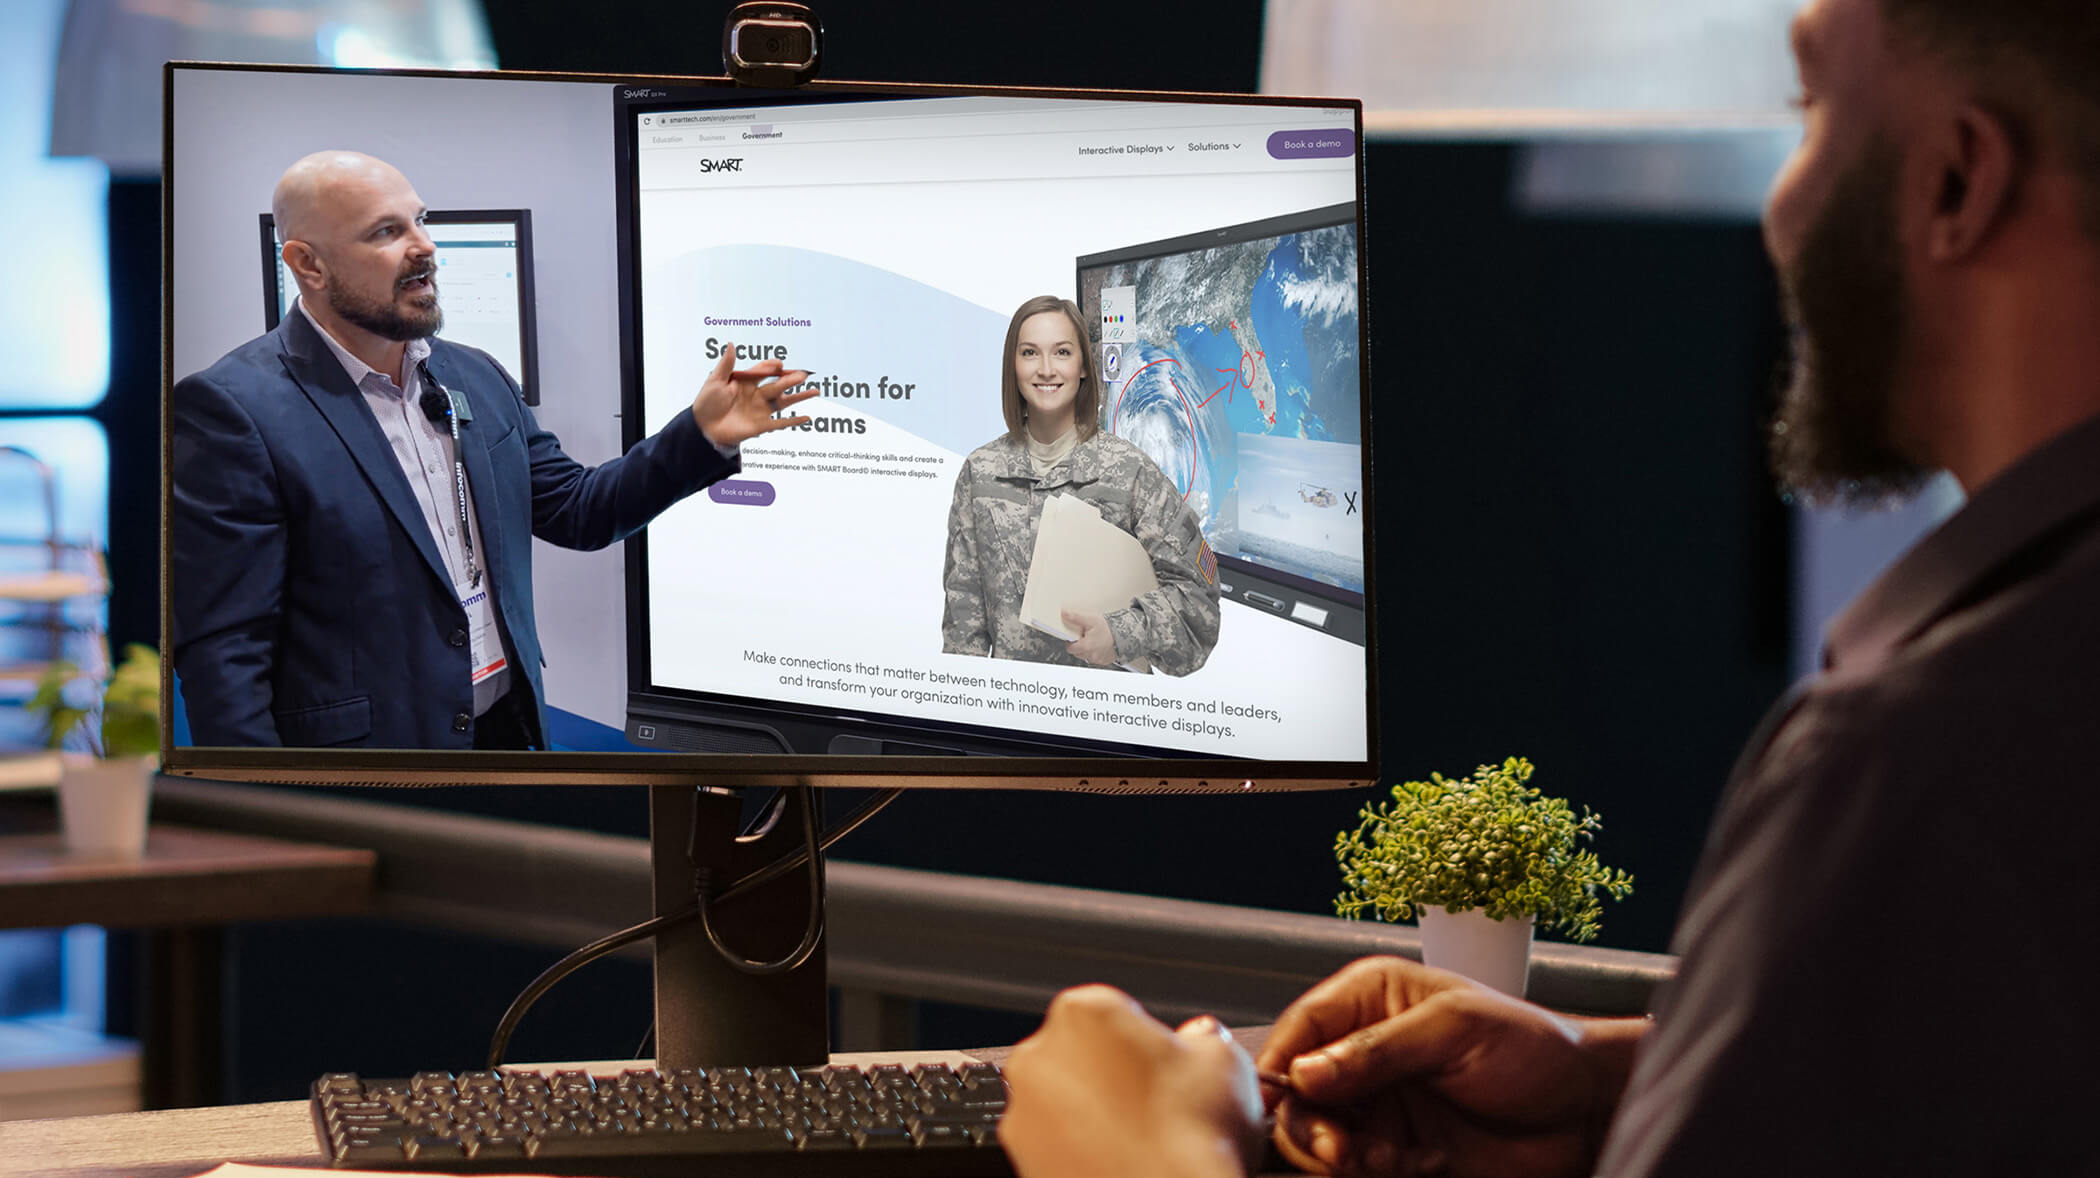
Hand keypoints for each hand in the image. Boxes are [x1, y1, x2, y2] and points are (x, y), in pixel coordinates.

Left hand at [689, 340, 819, 445]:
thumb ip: (726, 364)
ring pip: (784, 401)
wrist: (703, 428)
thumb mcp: (715, 381)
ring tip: (815, 391)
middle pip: (777, 385)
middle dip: (790, 380)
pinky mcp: (761, 425)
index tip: (779, 364)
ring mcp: (760, 410)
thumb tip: (732, 344)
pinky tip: (807, 417)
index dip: (771, 367)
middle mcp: (756, 394)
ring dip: (799, 397)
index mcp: (746, 382)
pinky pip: (781, 423)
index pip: (763, 371)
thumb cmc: (706, 403)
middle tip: (803, 375)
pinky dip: (794, 421)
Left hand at [1001, 985, 1260, 1177]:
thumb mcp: (1224, 1062)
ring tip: (1139, 1140)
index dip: (1145, 1044)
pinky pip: (1054, 1145)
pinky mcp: (1020, 1160)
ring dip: (1091, 1115)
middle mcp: (1039, 1056)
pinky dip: (1079, 1151)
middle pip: (1080, 1055)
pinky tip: (1117, 1161)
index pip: (1113, 1014)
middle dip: (1110, 1076)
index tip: (1164, 1068)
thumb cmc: (1193, 1136)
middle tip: (1154, 1107)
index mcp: (1084, 1012)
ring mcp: (1023, 1113)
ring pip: (1062, 1102)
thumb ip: (1204, 1037)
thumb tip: (1199, 1038)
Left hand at [1062, 609, 1116, 665]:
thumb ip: (1075, 618)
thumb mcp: (1090, 619)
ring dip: (1087, 650)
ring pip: (1086, 656)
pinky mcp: (1104, 661)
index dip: (1070, 641)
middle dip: (1079, 645)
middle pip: (1077, 653)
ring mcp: (1098, 659)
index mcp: (1085, 646)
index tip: (1074, 636)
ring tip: (1093, 640)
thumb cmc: (1109, 629)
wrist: (1125, 634)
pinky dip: (1096, 653)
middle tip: (1085, 636)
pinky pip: (1096, 659)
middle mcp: (1090, 655)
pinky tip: (1099, 645)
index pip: (1069, 648)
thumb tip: (1064, 614)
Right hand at [1257, 957, 1624, 1177]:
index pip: (1300, 1027)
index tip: (1286, 1102)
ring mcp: (1379, 1101)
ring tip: (1392, 1158)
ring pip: (1320, 1137)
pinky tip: (1424, 1162)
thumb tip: (1306, 1072)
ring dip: (1347, 1157)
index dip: (1282, 1067)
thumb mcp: (1455, 1031)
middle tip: (1342, 1150)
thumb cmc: (1535, 1050)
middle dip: (1313, 1127)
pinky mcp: (1395, 1147)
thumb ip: (1377, 1050)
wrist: (1585, 1113)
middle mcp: (1364, 1049)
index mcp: (1372, 999)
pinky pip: (1357, 1169)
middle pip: (1297, 1093)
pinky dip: (1381, 1172)